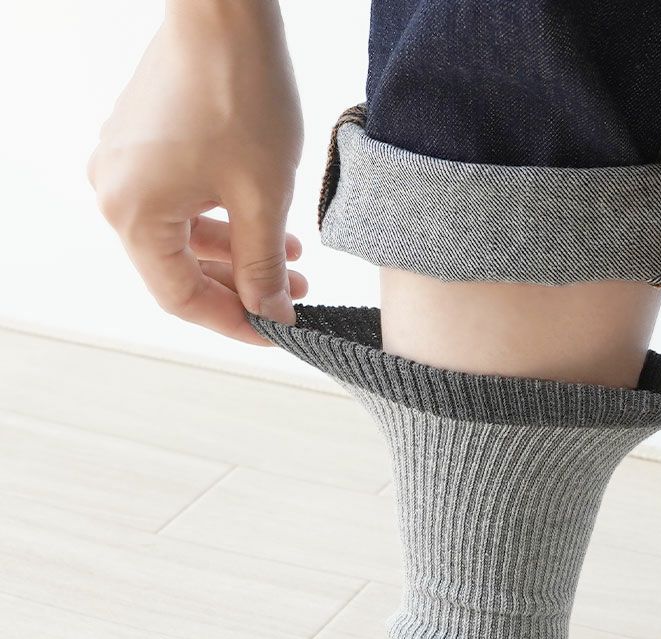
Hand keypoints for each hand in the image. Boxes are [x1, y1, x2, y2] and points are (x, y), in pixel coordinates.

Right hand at [87, 1, 305, 344]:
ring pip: (185, 237)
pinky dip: (223, 220)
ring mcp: (124, 164)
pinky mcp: (141, 144)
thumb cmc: (241, 95)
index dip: (233, 323)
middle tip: (295, 297)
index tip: (277, 333)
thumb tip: (272, 316)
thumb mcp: (263, 198)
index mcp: (133, 213)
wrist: (224, 10)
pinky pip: (181, 202)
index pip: (180, 298)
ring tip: (294, 260)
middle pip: (180, 269)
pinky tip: (269, 225)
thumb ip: (264, 267)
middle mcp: (115, 191)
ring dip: (239, 254)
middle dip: (242, 287)